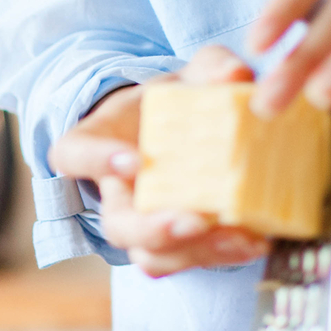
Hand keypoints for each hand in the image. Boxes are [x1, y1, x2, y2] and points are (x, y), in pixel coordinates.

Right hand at [49, 45, 272, 276]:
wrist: (185, 136)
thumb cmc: (174, 104)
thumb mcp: (188, 76)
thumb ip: (210, 67)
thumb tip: (235, 76)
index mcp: (98, 147)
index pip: (74, 155)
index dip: (97, 161)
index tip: (133, 161)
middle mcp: (114, 196)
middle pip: (117, 226)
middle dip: (152, 230)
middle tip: (192, 221)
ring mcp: (144, 229)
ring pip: (152, 257)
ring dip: (195, 252)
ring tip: (240, 239)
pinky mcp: (179, 247)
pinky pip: (189, 262)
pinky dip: (223, 256)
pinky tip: (256, 240)